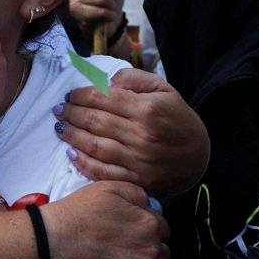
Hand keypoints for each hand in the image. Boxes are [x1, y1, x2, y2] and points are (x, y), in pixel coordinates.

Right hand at [42, 180, 169, 258]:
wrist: (48, 245)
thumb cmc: (73, 216)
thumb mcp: (106, 188)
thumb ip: (136, 193)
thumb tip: (149, 206)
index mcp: (148, 224)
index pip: (163, 230)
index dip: (147, 232)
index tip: (132, 237)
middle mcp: (150, 252)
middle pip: (163, 257)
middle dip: (149, 256)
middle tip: (127, 256)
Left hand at [53, 68, 209, 196]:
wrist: (199, 157)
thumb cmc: (176, 119)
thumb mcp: (164, 89)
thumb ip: (134, 79)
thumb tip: (106, 82)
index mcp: (147, 109)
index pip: (103, 97)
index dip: (80, 95)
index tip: (70, 95)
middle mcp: (141, 135)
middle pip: (94, 121)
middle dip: (71, 113)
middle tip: (59, 110)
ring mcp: (138, 160)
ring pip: (94, 145)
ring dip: (71, 135)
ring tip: (60, 127)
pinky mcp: (136, 180)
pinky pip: (102, 172)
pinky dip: (83, 163)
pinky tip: (71, 153)